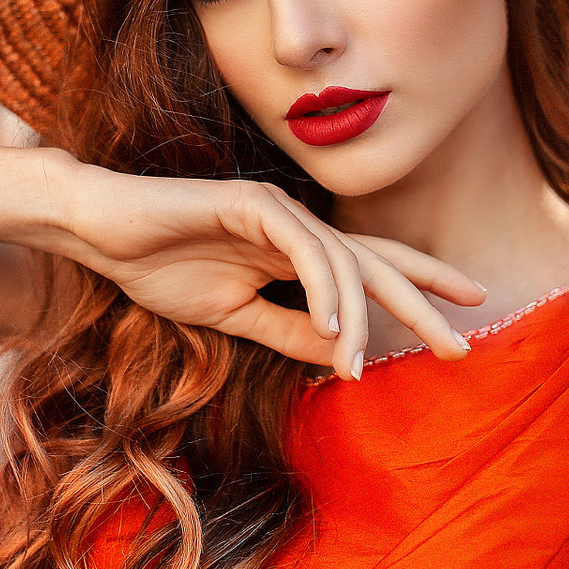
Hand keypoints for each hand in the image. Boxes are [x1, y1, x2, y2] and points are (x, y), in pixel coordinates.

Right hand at [58, 167, 485, 380]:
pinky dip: (322, 287)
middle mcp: (298, 226)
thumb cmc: (161, 267)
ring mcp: (277, 211)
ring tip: (360, 364)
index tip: (465, 315)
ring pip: (343, 261)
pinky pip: (303, 248)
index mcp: (296, 251)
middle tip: (460, 344)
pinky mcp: (251, 204)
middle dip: (421, 302)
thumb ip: (288, 330)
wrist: (103, 232)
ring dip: (357, 319)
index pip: (371, 267)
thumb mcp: (235, 316)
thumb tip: (340, 356)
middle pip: (375, 262)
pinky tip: (333, 324)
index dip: (419, 287)